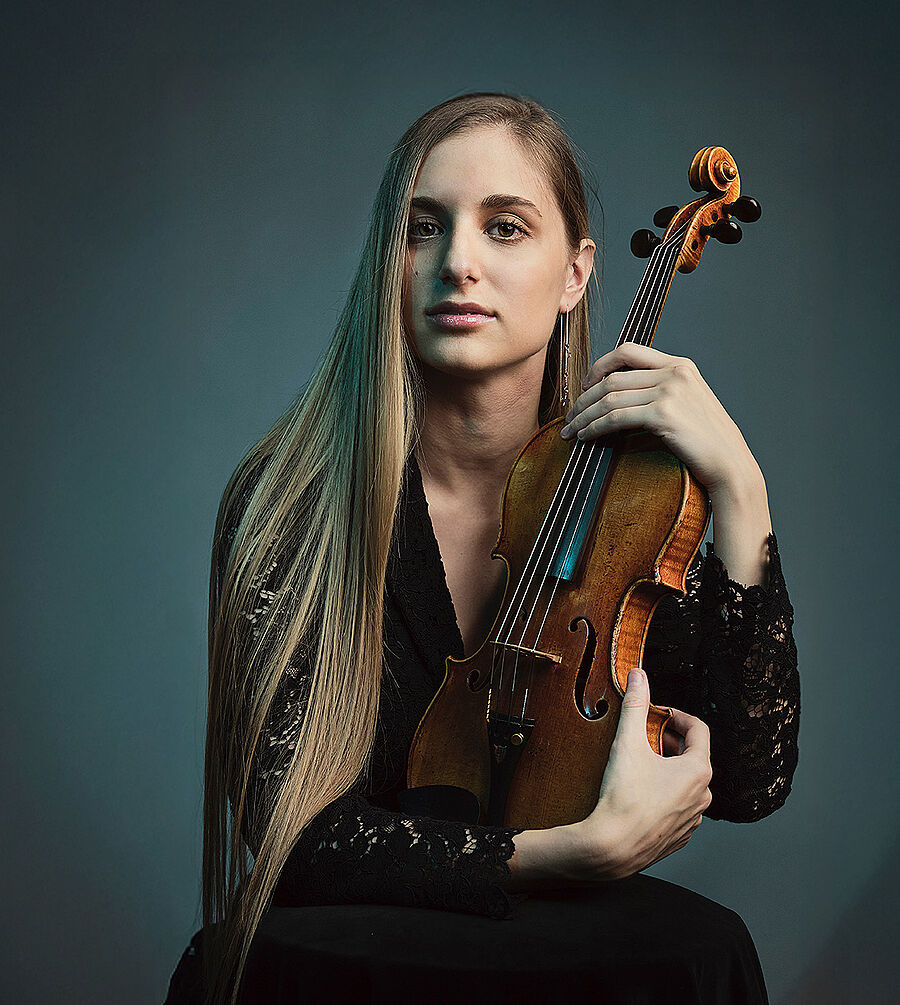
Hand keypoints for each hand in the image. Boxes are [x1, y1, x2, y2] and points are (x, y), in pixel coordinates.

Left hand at [559, 342, 756, 496]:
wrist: (730, 463)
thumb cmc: (706, 440)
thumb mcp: (687, 403)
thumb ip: (660, 391)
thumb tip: (619, 396)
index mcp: (680, 365)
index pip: (628, 350)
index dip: (600, 365)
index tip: (585, 385)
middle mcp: (674, 373)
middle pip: (612, 377)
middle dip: (584, 397)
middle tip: (570, 415)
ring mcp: (669, 391)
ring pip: (609, 398)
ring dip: (584, 415)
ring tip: (571, 430)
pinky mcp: (663, 414)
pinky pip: (615, 418)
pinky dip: (595, 428)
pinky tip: (586, 436)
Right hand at [572, 667, 711, 880]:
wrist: (612, 848)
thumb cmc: (623, 798)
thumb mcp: (628, 743)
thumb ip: (634, 705)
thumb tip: (638, 675)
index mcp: (698, 770)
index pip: (699, 729)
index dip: (677, 715)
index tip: (656, 712)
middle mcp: (703, 795)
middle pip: (692, 755)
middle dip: (668, 741)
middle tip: (642, 737)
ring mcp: (694, 819)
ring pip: (686, 783)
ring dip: (667, 769)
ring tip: (639, 765)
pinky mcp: (680, 836)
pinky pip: (678, 806)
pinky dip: (664, 793)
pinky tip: (640, 793)